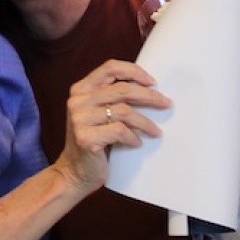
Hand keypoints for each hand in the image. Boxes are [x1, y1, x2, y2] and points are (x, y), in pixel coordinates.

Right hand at [53, 59, 169, 195]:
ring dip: (145, 122)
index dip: (134, 71)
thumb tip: (149, 89)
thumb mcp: (98, 114)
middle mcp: (77, 101)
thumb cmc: (93, 141)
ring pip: (124, 111)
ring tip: (155, 132)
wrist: (74, 172)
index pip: (110, 68)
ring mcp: (79, 119)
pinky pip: (120, 131)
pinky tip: (136, 143)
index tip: (153, 82)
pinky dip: (133, 137)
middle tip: (166, 104)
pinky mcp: (85, 137)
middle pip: (122, 89)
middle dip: (149, 96)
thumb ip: (111, 98)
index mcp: (80, 90)